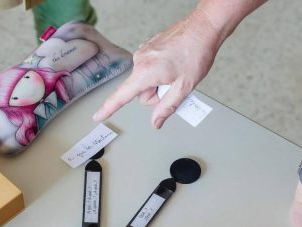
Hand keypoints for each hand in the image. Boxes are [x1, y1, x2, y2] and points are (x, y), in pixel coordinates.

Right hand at [92, 8, 221, 128]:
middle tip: (175, 85)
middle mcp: (140, 61)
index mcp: (145, 72)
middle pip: (141, 92)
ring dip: (160, 82)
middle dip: (157, 94)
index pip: (122, 96)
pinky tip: (175, 63)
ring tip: (177, 72)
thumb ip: (167, 108)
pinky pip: (151, 69)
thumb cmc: (196, 53)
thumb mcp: (184, 88)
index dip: (109, 108)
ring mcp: (144, 52)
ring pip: (147, 80)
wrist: (203, 28)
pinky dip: (161, 71)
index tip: (97, 116)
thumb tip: (156, 122)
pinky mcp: (149, 48)